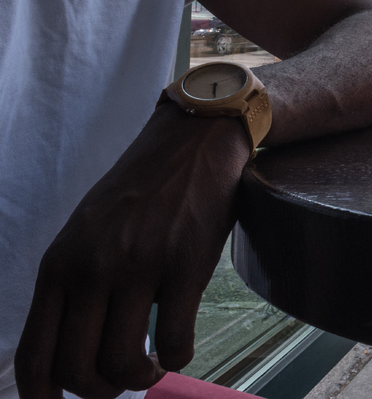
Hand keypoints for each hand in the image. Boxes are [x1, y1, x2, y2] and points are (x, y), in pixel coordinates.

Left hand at [15, 104, 248, 398]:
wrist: (191, 143)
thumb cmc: (139, 192)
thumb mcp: (85, 235)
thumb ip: (73, 287)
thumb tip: (74, 353)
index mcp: (59, 267)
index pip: (34, 357)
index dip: (45, 398)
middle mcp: (91, 270)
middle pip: (77, 370)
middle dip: (101, 391)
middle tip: (121, 381)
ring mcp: (139, 268)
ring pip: (124, 362)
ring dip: (140, 379)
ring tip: (153, 366)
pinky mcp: (186, 266)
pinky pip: (176, 339)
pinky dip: (179, 357)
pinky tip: (180, 345)